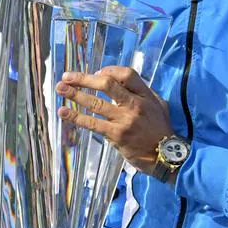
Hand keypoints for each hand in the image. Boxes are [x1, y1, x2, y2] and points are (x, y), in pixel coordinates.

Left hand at [55, 66, 173, 170]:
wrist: (166, 156)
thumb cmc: (161, 130)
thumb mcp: (158, 105)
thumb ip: (141, 93)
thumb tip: (119, 83)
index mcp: (145, 95)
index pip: (127, 74)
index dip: (109, 70)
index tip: (97, 72)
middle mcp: (134, 105)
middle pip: (107, 84)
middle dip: (84, 78)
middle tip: (67, 76)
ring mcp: (125, 120)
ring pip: (96, 103)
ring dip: (75, 95)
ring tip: (60, 89)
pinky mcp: (117, 135)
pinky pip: (93, 124)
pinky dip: (76, 118)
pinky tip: (64, 113)